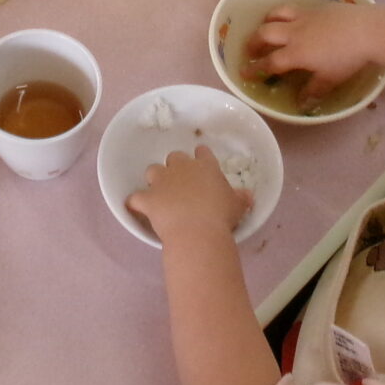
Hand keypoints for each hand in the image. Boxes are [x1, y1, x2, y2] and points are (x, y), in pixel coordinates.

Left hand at [126, 147, 250, 243]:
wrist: (197, 231)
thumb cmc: (221, 216)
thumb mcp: (238, 206)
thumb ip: (241, 197)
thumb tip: (249, 196)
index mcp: (205, 167)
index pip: (202, 153)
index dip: (201, 157)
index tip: (201, 163)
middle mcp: (182, 168)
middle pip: (174, 157)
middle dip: (176, 167)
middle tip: (181, 183)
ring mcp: (162, 182)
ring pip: (152, 170)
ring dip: (155, 180)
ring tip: (159, 193)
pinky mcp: (148, 199)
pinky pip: (135, 198)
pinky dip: (136, 202)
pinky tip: (137, 208)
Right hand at [244, 0, 381, 107]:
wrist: (367, 30)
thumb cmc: (348, 57)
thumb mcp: (330, 79)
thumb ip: (313, 90)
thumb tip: (301, 103)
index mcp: (296, 53)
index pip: (269, 62)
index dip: (255, 68)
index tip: (244, 72)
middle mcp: (294, 32)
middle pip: (265, 34)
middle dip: (254, 42)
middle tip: (250, 49)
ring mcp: (304, 17)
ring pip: (276, 14)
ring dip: (266, 21)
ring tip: (265, 27)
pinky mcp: (316, 7)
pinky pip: (292, 8)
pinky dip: (284, 13)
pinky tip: (291, 18)